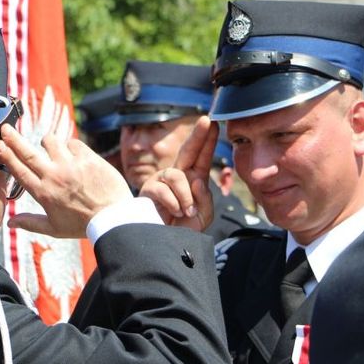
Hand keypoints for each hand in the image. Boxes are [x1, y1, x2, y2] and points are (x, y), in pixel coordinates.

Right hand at [0, 125, 131, 237]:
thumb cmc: (83, 225)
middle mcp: (54, 176)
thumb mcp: (54, 229)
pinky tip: (74, 155)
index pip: (19, 170)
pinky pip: (73, 142)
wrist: (113, 218)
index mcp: (43, 193)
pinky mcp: (87, 157)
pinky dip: (71, 146)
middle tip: (5, 128)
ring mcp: (71, 165)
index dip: (7, 156)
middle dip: (13, 138)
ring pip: (51, 141)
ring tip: (49, 146)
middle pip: (28, 152)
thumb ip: (31, 223)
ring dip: (47, 142)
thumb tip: (10, 223)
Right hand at [138, 116, 217, 230]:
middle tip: (207, 121)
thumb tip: (196, 179)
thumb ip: (206, 199)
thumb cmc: (183, 228)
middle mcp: (178, 176)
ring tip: (184, 212)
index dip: (208, 141)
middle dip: (198, 135)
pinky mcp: (149, 189)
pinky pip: (164, 190)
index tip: (214, 123)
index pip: (202, 157)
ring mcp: (162, 180)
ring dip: (184, 196)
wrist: (165, 243)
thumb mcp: (203, 215)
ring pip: (177, 175)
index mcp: (193, 180)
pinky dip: (173, 204)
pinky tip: (173, 213)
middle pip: (188, 151)